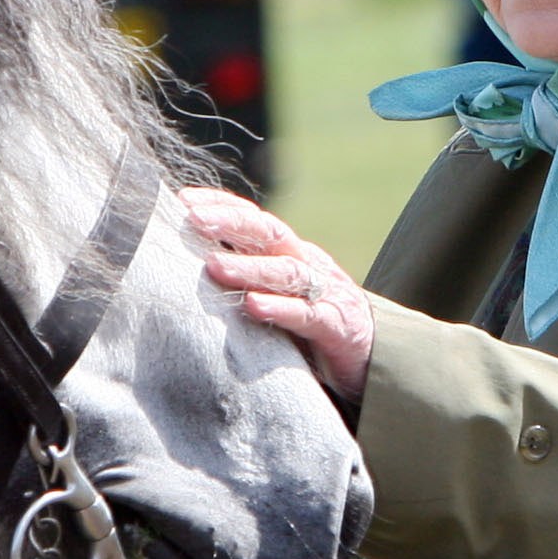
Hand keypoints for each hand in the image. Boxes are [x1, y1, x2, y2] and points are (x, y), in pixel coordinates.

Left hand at [182, 186, 371, 401]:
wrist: (375, 358)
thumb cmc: (310, 326)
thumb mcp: (277, 294)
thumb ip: (244, 279)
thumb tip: (186, 264)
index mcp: (290, 253)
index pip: (254, 219)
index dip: (221, 205)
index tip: (182, 200)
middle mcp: (308, 264)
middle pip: (269, 233)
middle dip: (230, 222)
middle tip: (193, 218)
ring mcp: (326, 294)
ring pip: (287, 272)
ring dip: (249, 267)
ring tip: (213, 265)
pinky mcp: (337, 327)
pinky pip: (308, 315)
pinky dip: (280, 309)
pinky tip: (253, 307)